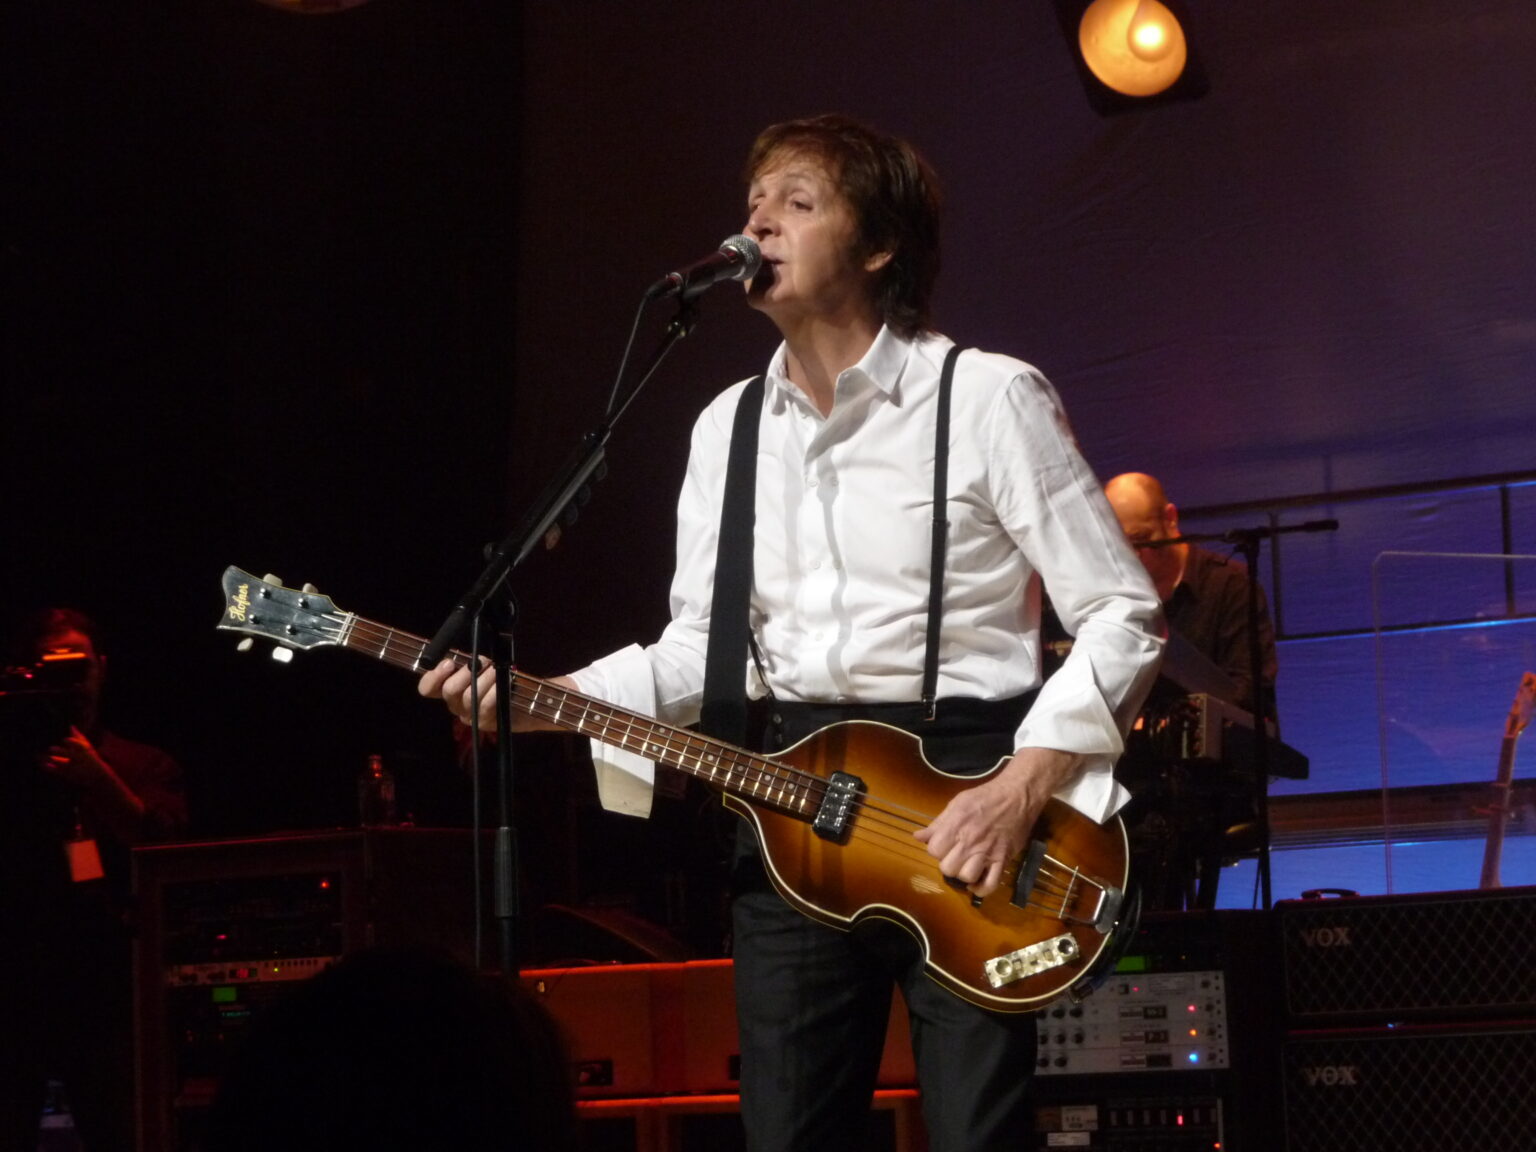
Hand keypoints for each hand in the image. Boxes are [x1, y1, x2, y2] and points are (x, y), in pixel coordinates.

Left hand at [43, 726, 111, 787]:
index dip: (73, 743)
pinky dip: (52, 769)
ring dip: (57, 761)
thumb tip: (71, 726)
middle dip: (62, 752)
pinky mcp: (70, 775)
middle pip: (71, 755)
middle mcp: (81, 760)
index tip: (65, 740)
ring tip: (50, 757)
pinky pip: (60, 772)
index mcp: (85, 752)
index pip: (80, 746)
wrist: (98, 776)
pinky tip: (45, 765)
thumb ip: (79, 737)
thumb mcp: (87, 748)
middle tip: (51, 748)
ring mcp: (76, 768)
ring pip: (64, 764)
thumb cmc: (90, 758)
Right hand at [418, 658, 500, 730]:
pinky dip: (494, 692)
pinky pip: (485, 706)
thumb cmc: (500, 679)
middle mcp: (455, 703)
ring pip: (468, 697)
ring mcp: (469, 715)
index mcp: (448, 688)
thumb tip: (469, 656)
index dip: (433, 677)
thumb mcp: (482, 667)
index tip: (449, 663)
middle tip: (483, 661)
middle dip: (466, 673)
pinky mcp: (484, 723)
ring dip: (484, 679)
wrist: (522, 701)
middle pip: (449, 691)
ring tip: (495, 670)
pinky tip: (502, 684)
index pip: (427, 688)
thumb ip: (469, 662)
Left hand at [913, 747, 1078, 896]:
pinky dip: (981, 889)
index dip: (936, 850)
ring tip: (966, 866)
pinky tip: (976, 883)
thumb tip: (918, 837)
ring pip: (966, 876)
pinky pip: (990, 884)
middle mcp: (970, 840)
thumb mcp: (957, 803)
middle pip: (947, 867)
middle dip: (948, 864)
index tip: (944, 845)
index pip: (934, 850)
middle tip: (955, 856)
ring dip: (963, 875)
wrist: (1017, 795)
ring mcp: (988, 851)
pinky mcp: (1003, 859)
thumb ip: (938, 823)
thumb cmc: (985, 797)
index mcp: (956, 825)